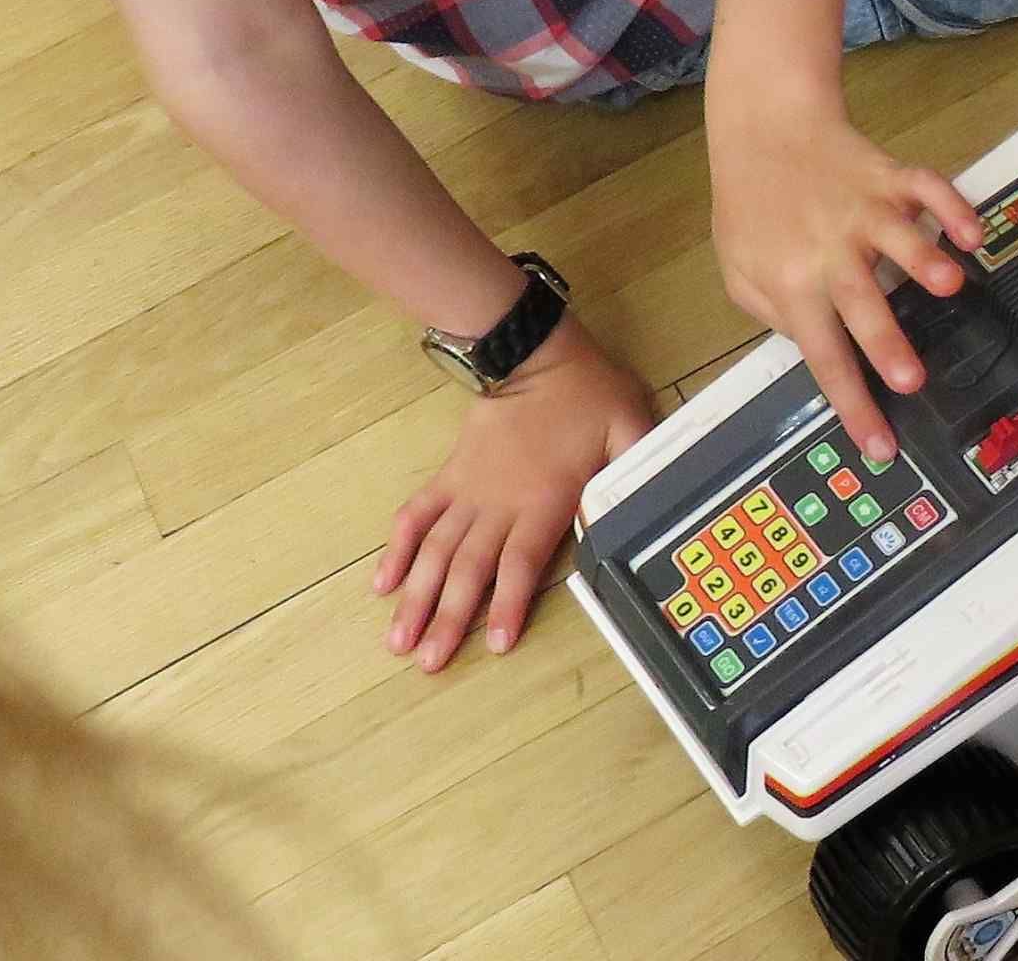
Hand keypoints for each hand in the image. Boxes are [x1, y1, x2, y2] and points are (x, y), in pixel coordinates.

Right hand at [377, 325, 655, 671]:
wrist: (537, 353)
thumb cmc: (591, 395)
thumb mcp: (631, 429)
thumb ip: (634, 472)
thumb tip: (631, 515)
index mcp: (544, 499)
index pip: (520, 562)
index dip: (506, 603)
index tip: (494, 644)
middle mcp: (499, 503)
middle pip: (469, 568)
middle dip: (448, 618)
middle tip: (428, 663)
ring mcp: (468, 490)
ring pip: (436, 551)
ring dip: (415, 597)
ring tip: (397, 641)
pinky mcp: (449, 475)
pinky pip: (416, 514)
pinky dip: (398, 549)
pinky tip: (382, 583)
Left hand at [708, 97, 985, 462]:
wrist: (762, 129)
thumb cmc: (752, 207)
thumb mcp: (739, 273)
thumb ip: (773, 316)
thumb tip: (816, 347)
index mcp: (794, 285)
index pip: (823, 356)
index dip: (853, 404)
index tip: (880, 445)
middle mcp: (830, 252)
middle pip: (863, 304)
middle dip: (888, 343)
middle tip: (912, 380)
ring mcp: (862, 212)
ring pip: (899, 238)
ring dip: (925, 261)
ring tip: (951, 286)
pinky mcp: (886, 176)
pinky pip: (924, 188)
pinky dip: (952, 205)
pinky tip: (973, 232)